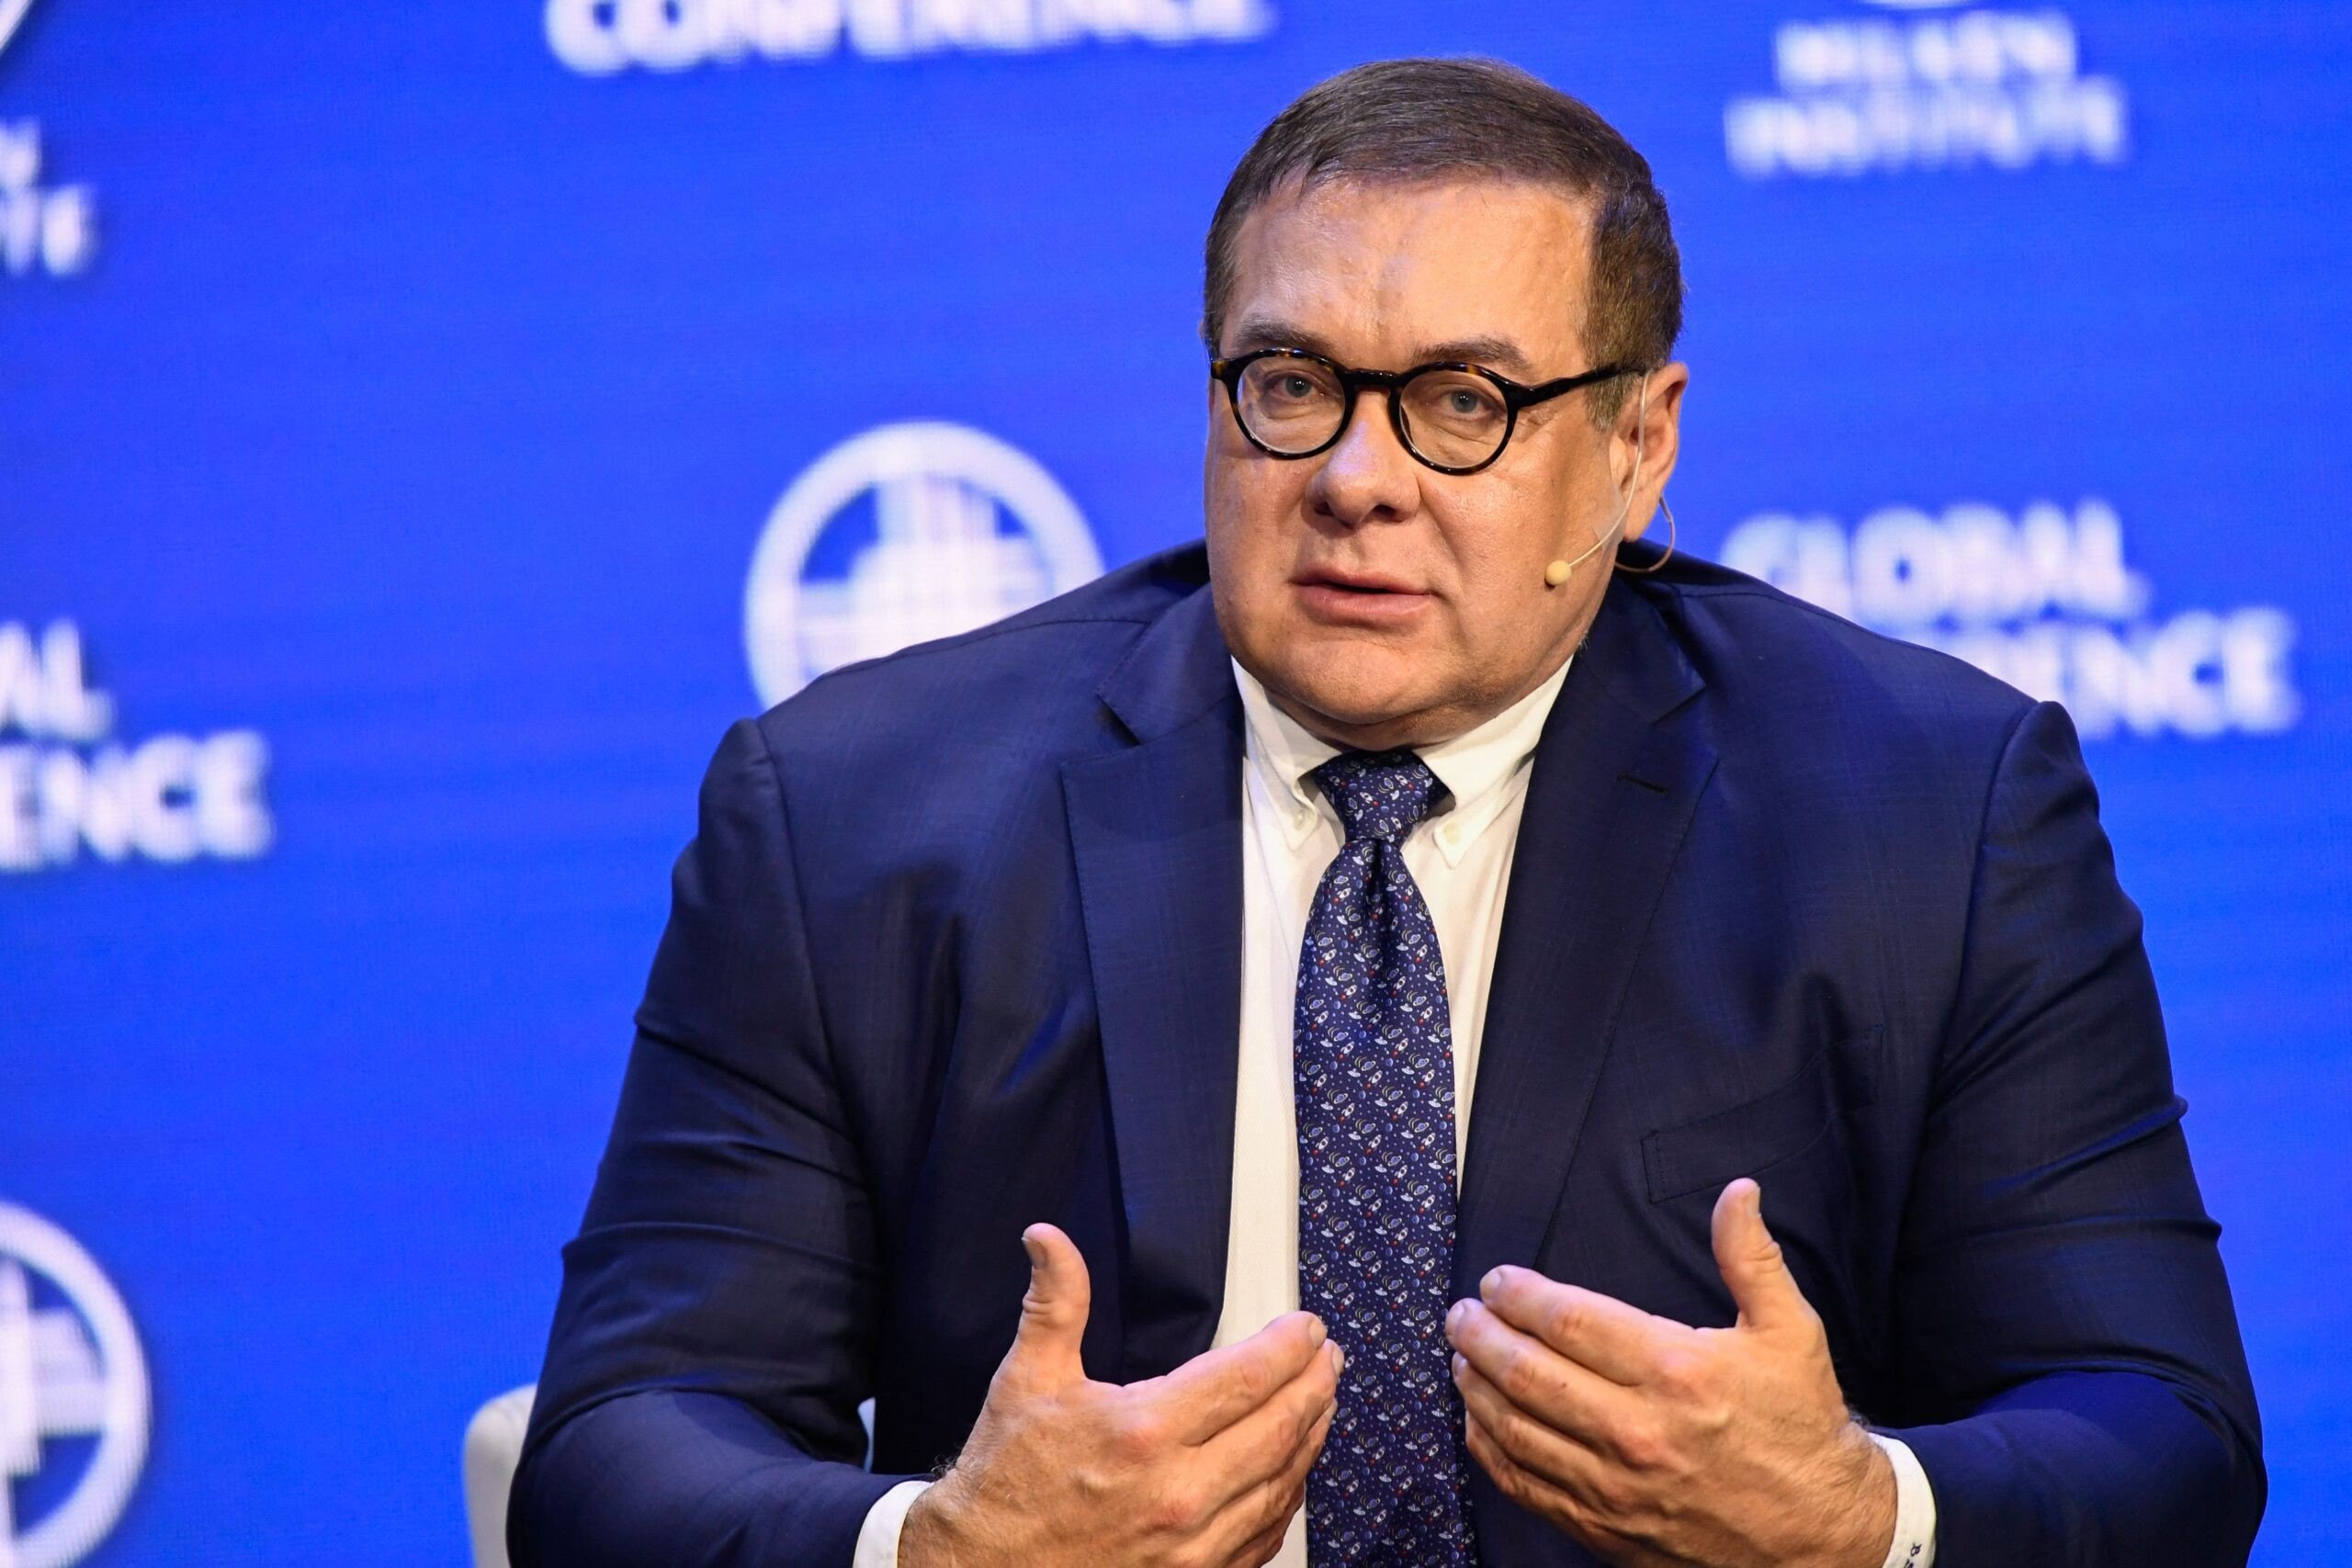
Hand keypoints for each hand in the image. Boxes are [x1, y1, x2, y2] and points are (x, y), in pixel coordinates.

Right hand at [901, 1224, 1341, 1567]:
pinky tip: (1292, 1470)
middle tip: (1329, 1356)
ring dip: (1311, 1436)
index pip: (1246, 1378)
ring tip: (1323, 1401)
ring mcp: (1194, 1546)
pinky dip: (1287, 1495)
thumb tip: (1047, 1239)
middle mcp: (1180, 1493)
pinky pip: (1265, 1534)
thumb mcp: (1026, 1380)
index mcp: (1144, 1433)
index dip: (1288, 1346)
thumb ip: (1055, 1302)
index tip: (1307, 1326)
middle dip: (1314, 1384)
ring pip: (1282, 1483)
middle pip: (1280, 1428)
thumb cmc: (1004, 1482)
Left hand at [1446, 1179, 1893, 1567]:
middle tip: (1460, 1312)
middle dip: (1480, 1334)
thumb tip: (1737, 1191)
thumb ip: (1752, 1258)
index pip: (1568, 1322)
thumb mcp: (1791, 1331)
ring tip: (1459, 1356)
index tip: (1498, 1280)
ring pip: (1515, 1429)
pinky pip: (1526, 1485)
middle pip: (1528, 1372)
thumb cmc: (1802, 1425)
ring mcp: (1616, 1485)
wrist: (1823, 1534)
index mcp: (1676, 1372)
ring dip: (1474, 1387)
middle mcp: (1637, 1430)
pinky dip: (1490, 1449)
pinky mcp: (1605, 1527)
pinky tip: (1478, 1421)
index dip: (1520, 1295)